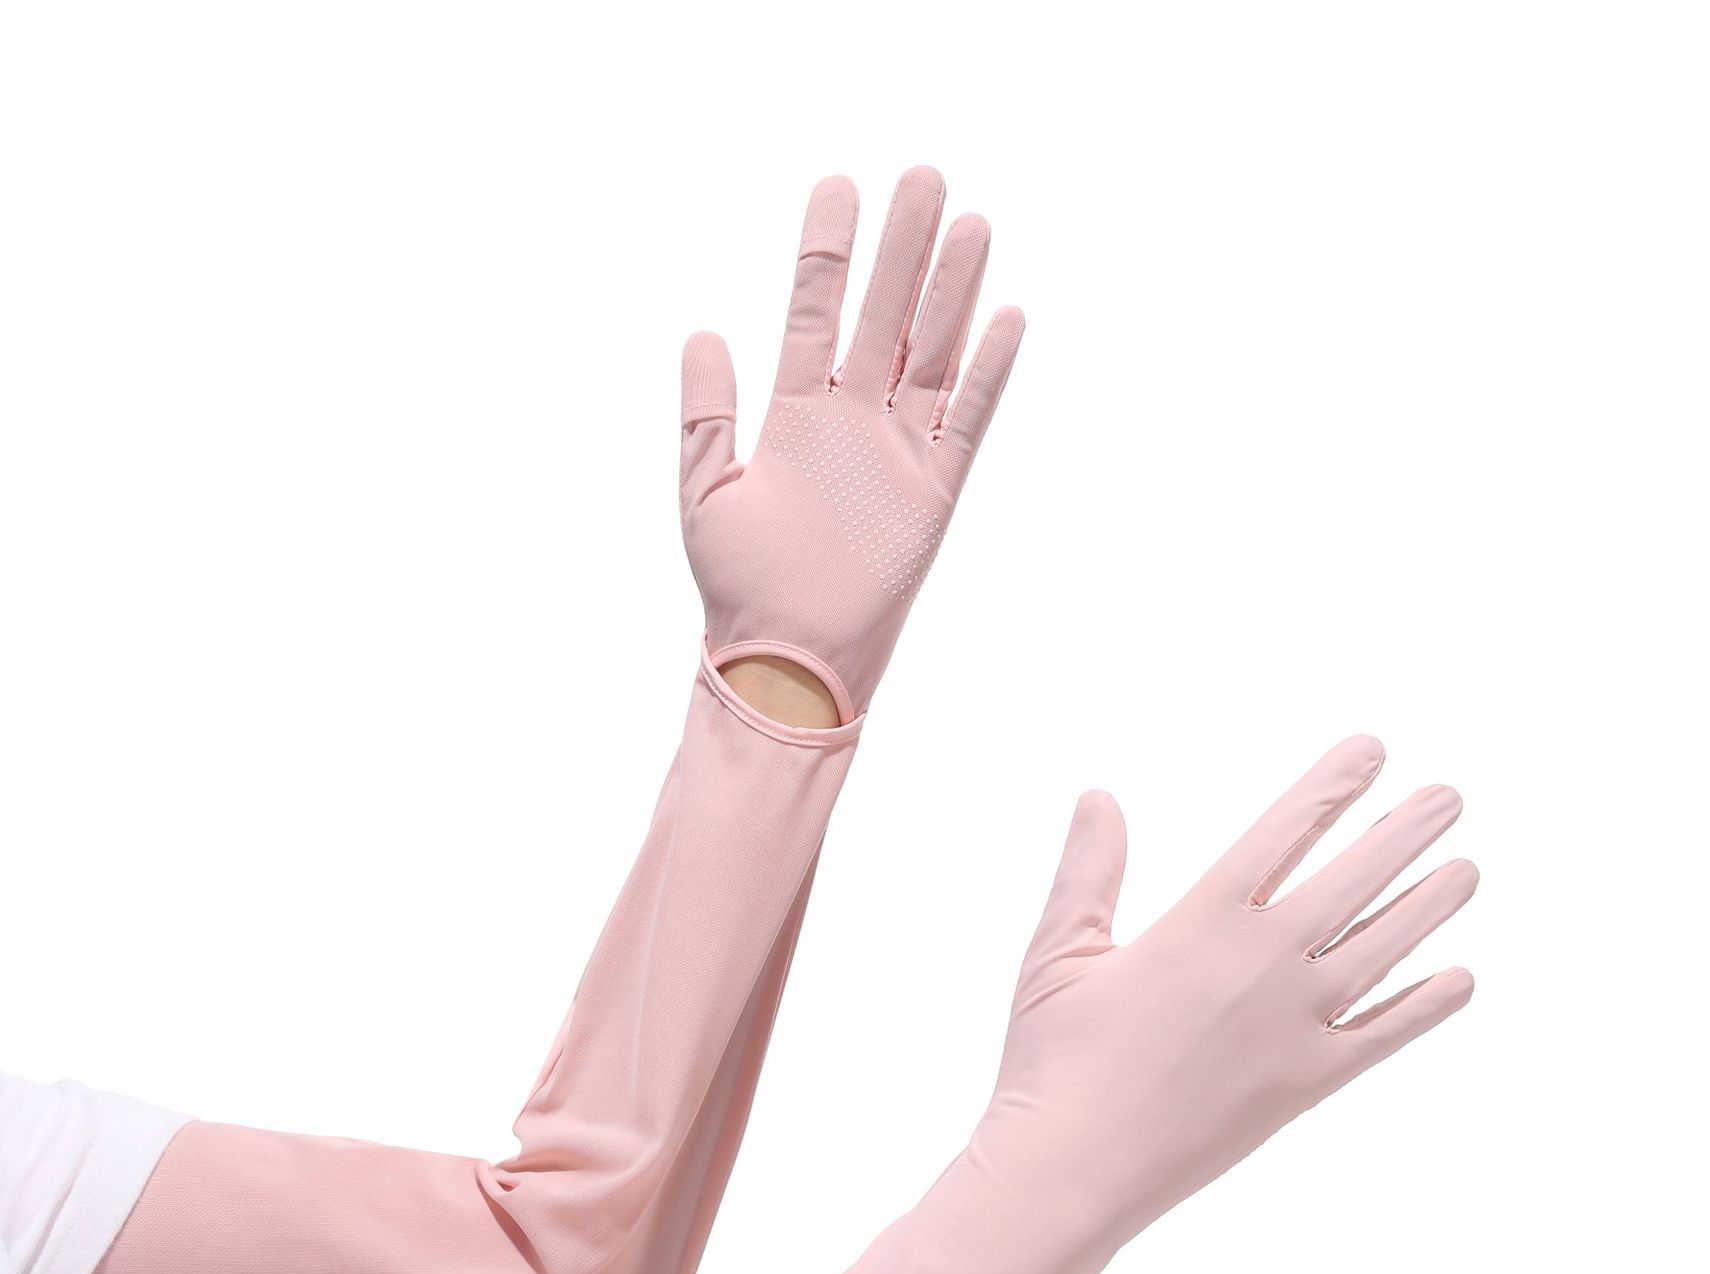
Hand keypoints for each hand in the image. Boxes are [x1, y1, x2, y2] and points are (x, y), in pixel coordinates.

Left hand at [680, 167, 1024, 721]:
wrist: (785, 661)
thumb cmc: (738, 588)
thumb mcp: (704, 494)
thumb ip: (706, 414)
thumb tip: (703, 332)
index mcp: (796, 415)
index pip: (814, 313)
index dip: (827, 253)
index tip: (839, 188)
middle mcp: (852, 422)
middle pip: (884, 316)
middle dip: (902, 249)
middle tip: (922, 176)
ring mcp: (897, 453)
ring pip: (931, 354)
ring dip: (951, 292)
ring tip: (969, 224)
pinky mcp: (933, 492)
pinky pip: (967, 422)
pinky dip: (985, 373)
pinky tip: (1005, 318)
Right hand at [976, 736, 1478, 1258]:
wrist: (1073, 1168)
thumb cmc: (1052, 1062)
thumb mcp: (1058, 954)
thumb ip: (1088, 872)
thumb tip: (1100, 797)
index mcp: (1199, 922)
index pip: (1283, 833)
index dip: (1333, 787)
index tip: (1373, 752)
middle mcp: (1261, 962)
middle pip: (1354, 879)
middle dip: (1406, 832)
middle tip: (1448, 798)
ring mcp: (1293, 1024)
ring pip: (1384, 946)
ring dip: (1431, 904)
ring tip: (1466, 870)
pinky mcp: (1307, 1084)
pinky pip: (1385, 1036)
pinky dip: (1426, 1007)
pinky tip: (1459, 980)